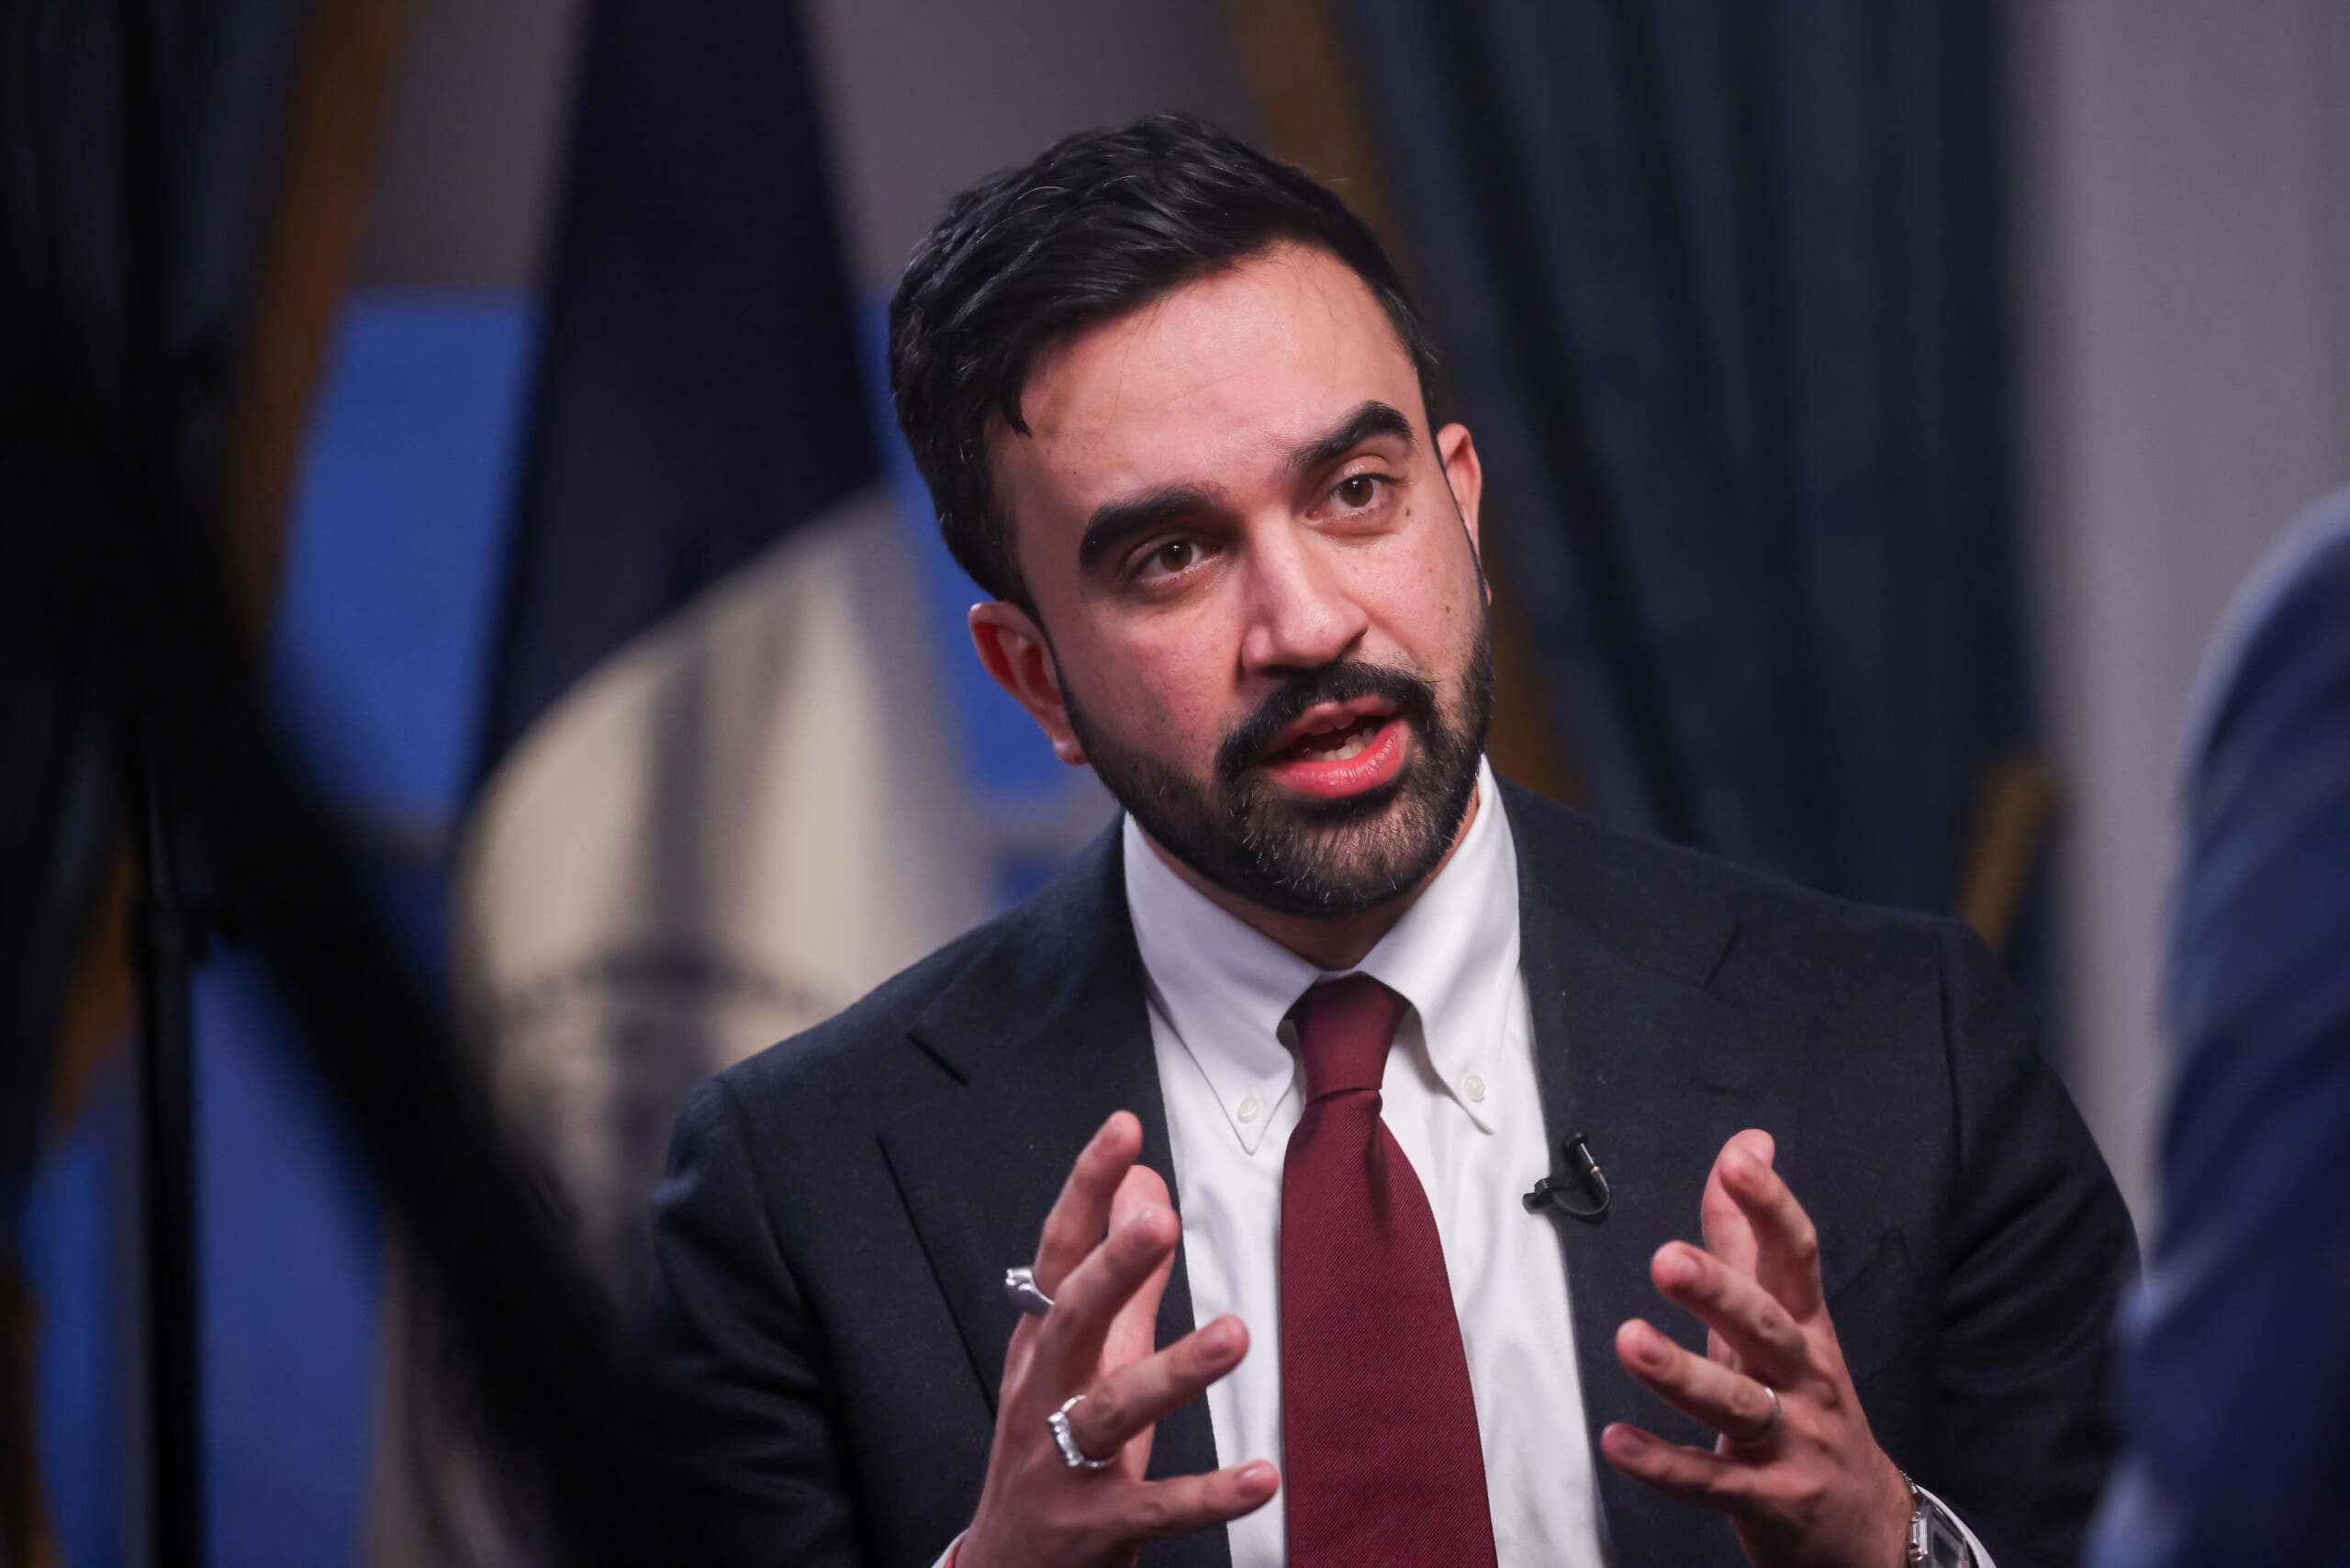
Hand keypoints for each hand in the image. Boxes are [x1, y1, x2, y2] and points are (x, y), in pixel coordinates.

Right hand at [959, 1112, 1278, 1567]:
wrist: (1009, 1567)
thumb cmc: (1049, 1447)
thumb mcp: (1081, 1359)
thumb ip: (1123, 1277)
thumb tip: (1144, 1186)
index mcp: (1041, 1346)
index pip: (1059, 1255)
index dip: (1085, 1191)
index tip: (1122, 1131)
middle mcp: (1043, 1396)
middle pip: (1070, 1321)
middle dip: (1111, 1268)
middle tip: (1159, 1222)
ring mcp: (1063, 1464)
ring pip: (1112, 1410)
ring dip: (1174, 1371)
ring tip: (1234, 1336)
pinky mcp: (1098, 1528)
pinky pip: (1155, 1508)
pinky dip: (1207, 1495)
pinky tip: (1262, 1476)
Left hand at [1600, 1130, 1911, 1567]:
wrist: (1868, 1527)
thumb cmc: (1809, 1403)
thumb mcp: (1786, 1318)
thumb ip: (1751, 1236)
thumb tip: (1748, 1143)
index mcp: (1807, 1326)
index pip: (1797, 1257)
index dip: (1771, 1206)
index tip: (1739, 1159)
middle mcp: (1804, 1377)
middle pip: (1767, 1328)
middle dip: (1721, 1292)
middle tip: (1667, 1258)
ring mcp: (1791, 1441)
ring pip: (1738, 1405)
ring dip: (1683, 1375)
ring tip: (1631, 1342)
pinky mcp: (1767, 1499)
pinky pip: (1711, 1482)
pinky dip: (1665, 1464)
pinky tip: (1617, 1443)